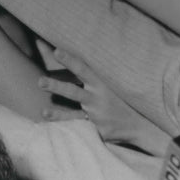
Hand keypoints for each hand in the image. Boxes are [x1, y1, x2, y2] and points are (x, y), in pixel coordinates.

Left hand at [40, 48, 170, 155]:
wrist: (140, 126)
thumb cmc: (118, 99)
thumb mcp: (108, 83)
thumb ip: (87, 72)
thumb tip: (64, 52)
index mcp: (100, 83)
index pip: (83, 69)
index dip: (70, 60)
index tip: (56, 50)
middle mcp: (97, 98)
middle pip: (74, 91)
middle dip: (56, 86)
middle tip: (39, 81)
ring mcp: (96, 114)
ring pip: (73, 112)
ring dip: (57, 113)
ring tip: (43, 111)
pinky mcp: (96, 129)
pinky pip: (77, 127)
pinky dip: (64, 126)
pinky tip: (51, 124)